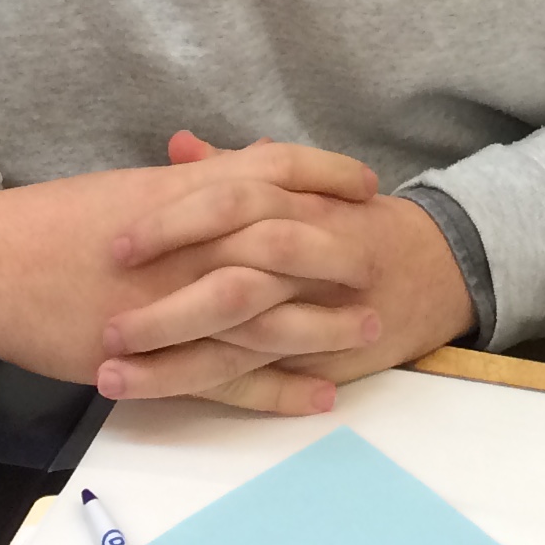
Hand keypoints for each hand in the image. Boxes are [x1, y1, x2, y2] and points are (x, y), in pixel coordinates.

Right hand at [0, 137, 379, 397]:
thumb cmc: (57, 224)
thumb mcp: (131, 192)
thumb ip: (187, 182)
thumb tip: (228, 166)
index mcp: (186, 192)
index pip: (275, 170)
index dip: (327, 175)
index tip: (366, 184)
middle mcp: (193, 241)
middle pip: (288, 242)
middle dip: (340, 252)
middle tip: (381, 260)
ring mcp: (181, 302)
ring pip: (272, 314)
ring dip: (325, 323)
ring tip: (370, 331)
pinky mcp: (162, 356)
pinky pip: (235, 377)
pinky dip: (281, 388)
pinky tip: (320, 394)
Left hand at [101, 133, 476, 412]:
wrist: (438, 267)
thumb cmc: (356, 221)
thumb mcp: (302, 183)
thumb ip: (236, 164)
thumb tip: (178, 146)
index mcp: (298, 204)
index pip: (231, 205)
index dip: (171, 224)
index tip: (116, 242)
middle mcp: (309, 259)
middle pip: (234, 280)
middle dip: (166, 304)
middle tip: (105, 320)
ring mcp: (316, 315)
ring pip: (241, 343)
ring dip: (172, 361)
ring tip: (108, 373)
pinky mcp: (322, 360)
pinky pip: (262, 381)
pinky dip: (216, 392)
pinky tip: (163, 399)